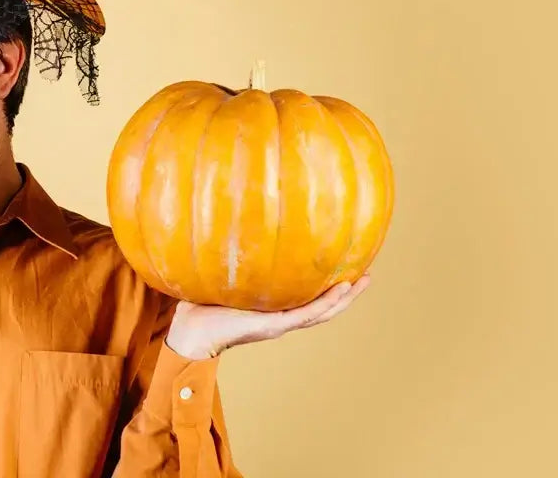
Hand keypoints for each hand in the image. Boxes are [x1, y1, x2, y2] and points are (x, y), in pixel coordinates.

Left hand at [165, 274, 370, 360]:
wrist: (190, 332)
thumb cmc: (199, 305)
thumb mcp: (220, 276)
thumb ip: (228, 257)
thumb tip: (224, 225)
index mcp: (272, 307)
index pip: (306, 296)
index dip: (327, 285)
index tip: (344, 266)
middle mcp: (280, 316)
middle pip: (323, 305)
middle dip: (347, 292)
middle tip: (367, 273)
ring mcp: (280, 322)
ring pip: (322, 311)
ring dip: (345, 297)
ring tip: (364, 280)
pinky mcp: (274, 325)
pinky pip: (307, 314)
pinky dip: (326, 303)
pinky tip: (342, 288)